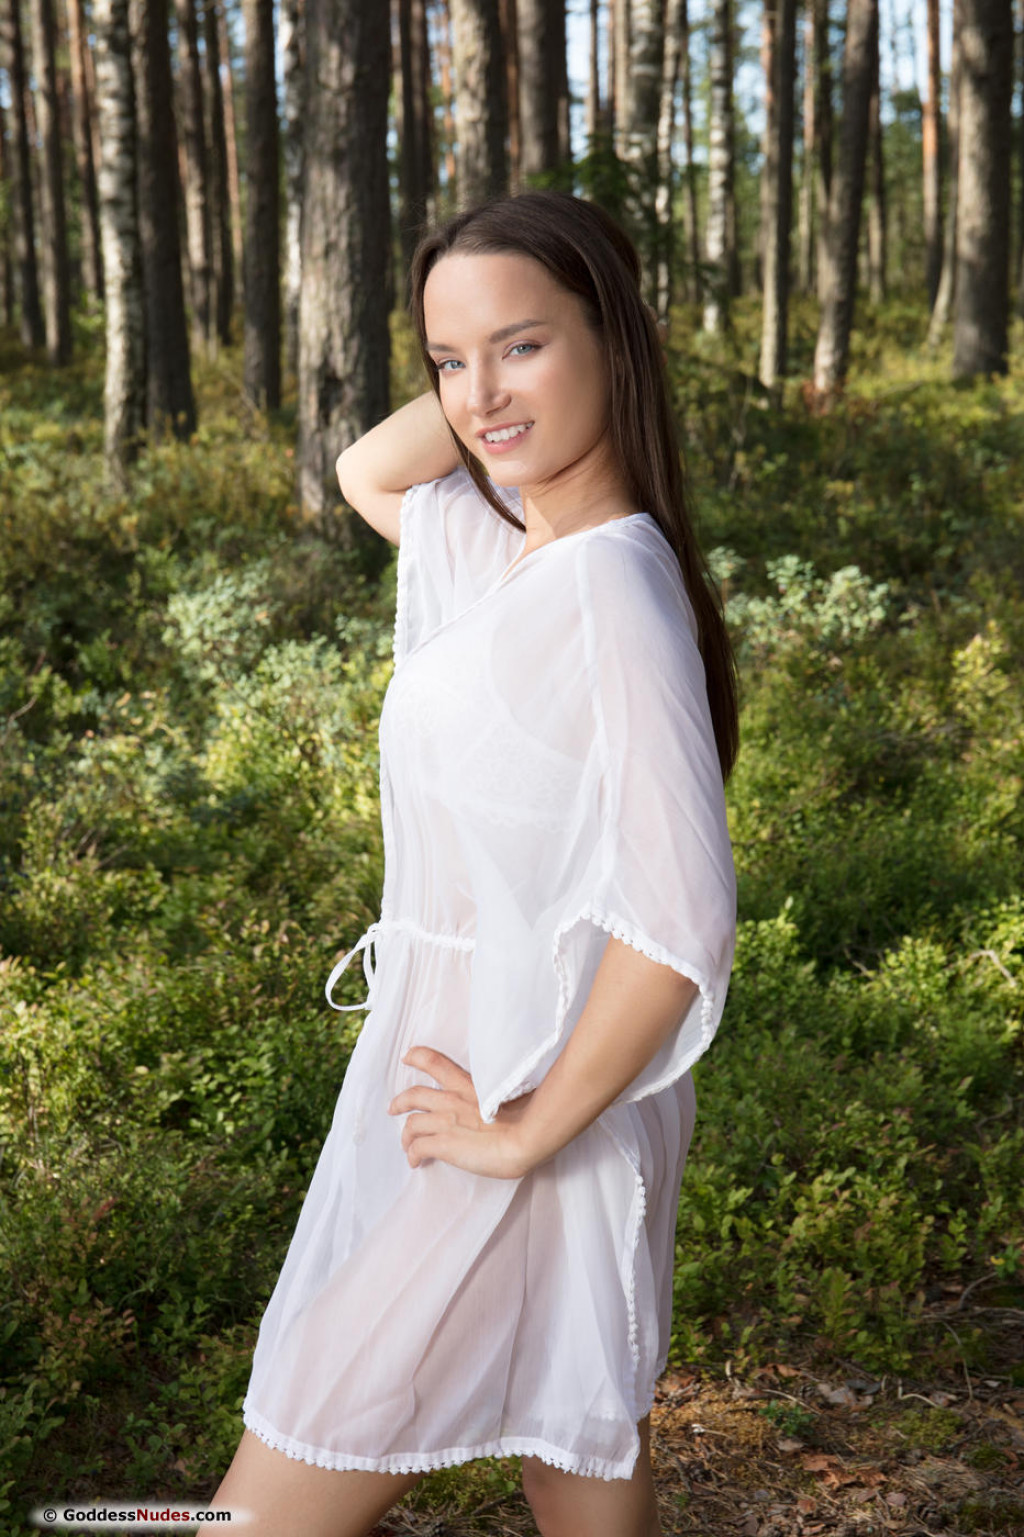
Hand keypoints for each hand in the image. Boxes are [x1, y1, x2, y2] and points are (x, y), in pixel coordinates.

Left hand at [387, 1046, 534, 1179]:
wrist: (525, 1138)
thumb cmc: (527, 1118)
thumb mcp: (511, 1095)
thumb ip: (498, 1095)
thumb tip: (504, 1100)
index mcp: (468, 1085)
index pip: (436, 1063)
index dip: (417, 1057)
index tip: (407, 1057)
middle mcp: (452, 1100)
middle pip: (414, 1095)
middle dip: (400, 1102)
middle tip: (393, 1108)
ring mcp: (445, 1122)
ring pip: (411, 1124)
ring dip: (405, 1135)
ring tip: (405, 1143)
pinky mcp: (443, 1144)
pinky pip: (418, 1148)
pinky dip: (412, 1155)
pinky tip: (415, 1162)